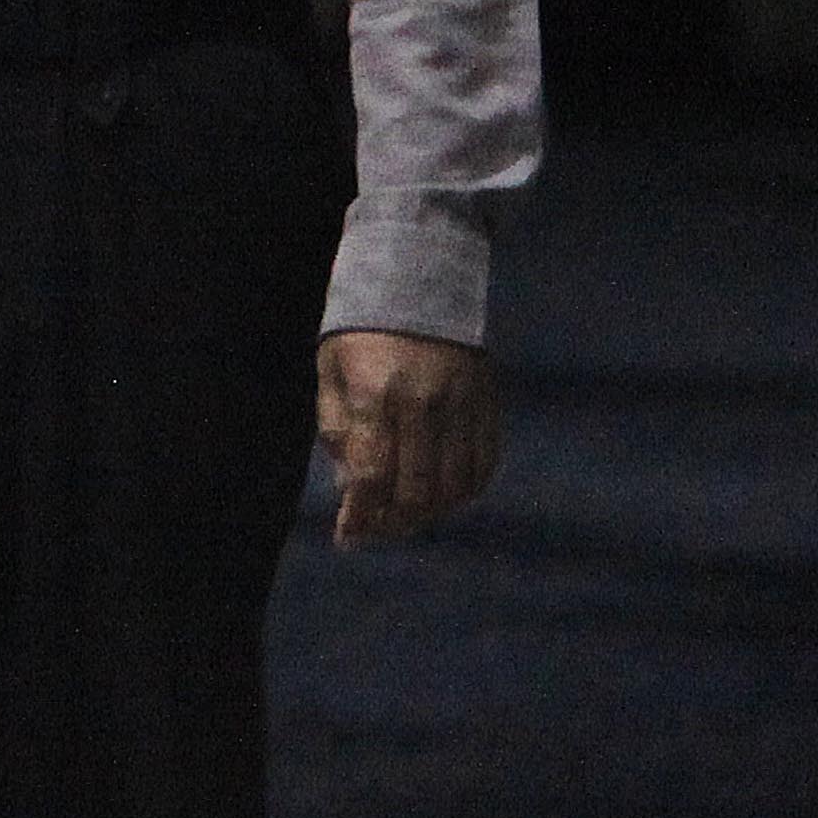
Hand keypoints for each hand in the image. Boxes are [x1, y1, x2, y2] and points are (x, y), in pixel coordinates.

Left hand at [315, 328, 496, 546]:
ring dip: (431, 513)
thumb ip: (337, 428)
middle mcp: (423, 403)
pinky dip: (465, 491)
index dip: (360, 516)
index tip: (348, 537)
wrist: (419, 279)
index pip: (372, 476)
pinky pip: (484, 463)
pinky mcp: (487, 401)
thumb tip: (349, 486)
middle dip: (392, 522)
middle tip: (376, 530)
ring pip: (454, 485)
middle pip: (416, 490)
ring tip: (406, 517)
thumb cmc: (361, 330)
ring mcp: (461, 403)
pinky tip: (444, 496)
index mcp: (375, 394)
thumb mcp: (330, 370)